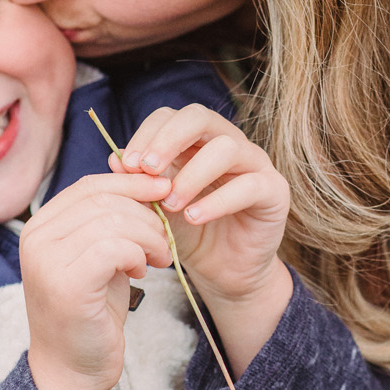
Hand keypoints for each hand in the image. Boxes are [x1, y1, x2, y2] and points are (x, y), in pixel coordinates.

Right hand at [20, 173, 173, 389]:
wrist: (72, 369)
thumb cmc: (91, 312)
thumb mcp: (100, 256)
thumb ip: (112, 222)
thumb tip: (148, 182)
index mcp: (41, 226)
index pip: (91, 185)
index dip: (132, 183)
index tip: (165, 192)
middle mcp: (37, 237)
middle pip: (104, 199)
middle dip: (146, 214)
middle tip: (164, 241)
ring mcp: (47, 260)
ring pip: (114, 221)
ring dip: (149, 236)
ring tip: (159, 258)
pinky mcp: (67, 283)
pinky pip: (115, 247)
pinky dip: (138, 255)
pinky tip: (141, 272)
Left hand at [118, 104, 293, 375]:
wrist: (224, 273)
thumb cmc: (190, 234)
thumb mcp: (157, 208)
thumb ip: (140, 184)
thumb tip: (114, 159)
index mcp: (197, 141)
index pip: (171, 116)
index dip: (147, 134)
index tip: (126, 165)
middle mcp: (228, 143)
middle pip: (201, 117)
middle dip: (168, 140)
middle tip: (146, 169)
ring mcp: (255, 164)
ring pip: (226, 147)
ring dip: (192, 174)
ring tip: (169, 204)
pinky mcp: (274, 191)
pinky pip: (249, 185)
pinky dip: (217, 201)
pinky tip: (194, 217)